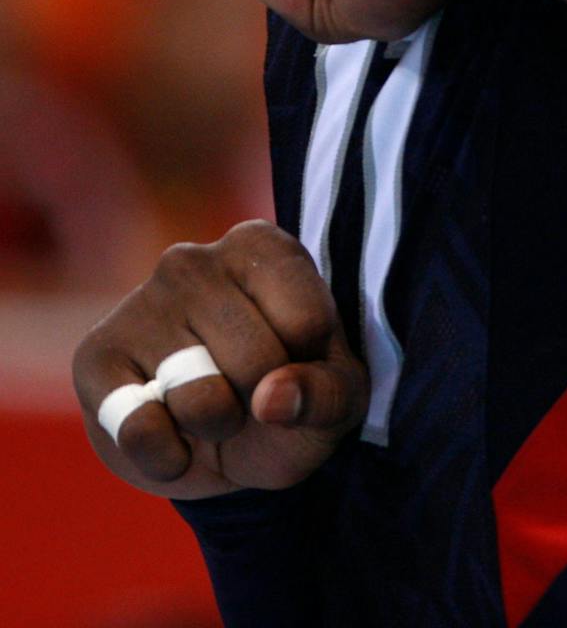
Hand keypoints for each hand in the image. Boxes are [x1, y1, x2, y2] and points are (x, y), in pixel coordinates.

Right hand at [74, 221, 366, 497]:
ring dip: (217, 427)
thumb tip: (272, 399)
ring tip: (212, 407)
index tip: (297, 356)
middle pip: (257, 361)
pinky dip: (168, 457)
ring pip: (201, 400)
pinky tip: (172, 438)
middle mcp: (194, 262)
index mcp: (263, 247)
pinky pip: (141, 431)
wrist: (221, 444)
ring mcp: (138, 306)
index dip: (311, 364)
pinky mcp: (94, 359)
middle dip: (262, 400)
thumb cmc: (287, 396)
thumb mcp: (335, 396)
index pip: (307, 322)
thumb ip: (324, 393)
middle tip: (249, 390)